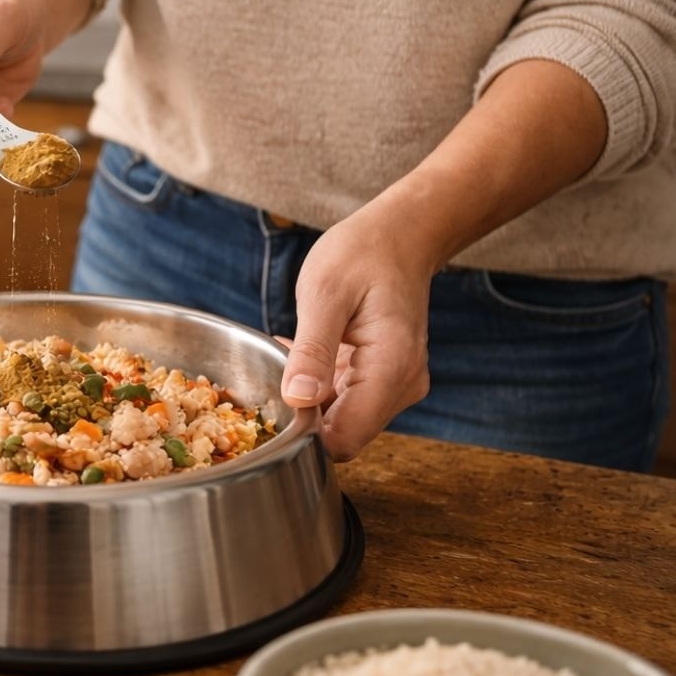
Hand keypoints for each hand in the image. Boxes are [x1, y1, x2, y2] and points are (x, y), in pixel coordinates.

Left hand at [279, 203, 436, 460]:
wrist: (400, 236)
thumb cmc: (363, 255)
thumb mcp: (325, 293)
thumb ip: (312, 350)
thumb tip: (299, 399)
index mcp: (391, 369)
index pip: (345, 439)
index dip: (304, 433)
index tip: (274, 404)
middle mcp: (401, 387)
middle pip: (342, 434)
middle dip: (302, 414)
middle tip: (275, 369)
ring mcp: (395, 386)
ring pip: (340, 419)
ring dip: (308, 397)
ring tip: (293, 352)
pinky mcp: (385, 380)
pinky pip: (344, 400)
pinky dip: (318, 384)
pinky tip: (304, 353)